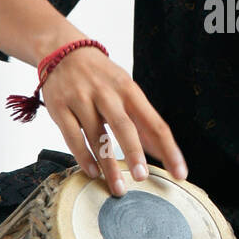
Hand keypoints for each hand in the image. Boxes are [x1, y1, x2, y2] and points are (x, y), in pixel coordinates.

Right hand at [41, 51, 187, 195]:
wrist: (63, 51)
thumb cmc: (101, 76)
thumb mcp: (125, 90)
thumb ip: (141, 120)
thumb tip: (160, 151)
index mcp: (129, 89)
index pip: (155, 123)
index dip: (169, 149)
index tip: (179, 172)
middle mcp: (106, 93)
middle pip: (124, 126)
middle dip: (134, 153)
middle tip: (143, 177)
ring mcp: (81, 99)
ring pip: (96, 136)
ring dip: (108, 165)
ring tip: (119, 187)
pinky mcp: (59, 107)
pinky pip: (72, 136)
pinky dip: (83, 156)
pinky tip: (92, 172)